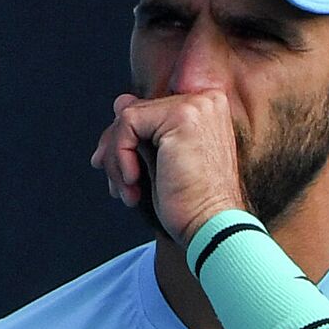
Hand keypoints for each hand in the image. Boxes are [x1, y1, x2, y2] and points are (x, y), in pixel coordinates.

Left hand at [89, 90, 247, 244]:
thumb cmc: (190, 204)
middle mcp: (206, 100)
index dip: (125, 141)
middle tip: (115, 186)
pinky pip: (127, 123)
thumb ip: (144, 131)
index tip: (120, 173)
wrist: (212, 228)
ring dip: (116, 159)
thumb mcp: (161, 161)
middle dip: (116, 150)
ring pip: (127, 117)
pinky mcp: (182, 115)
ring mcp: (197, 105)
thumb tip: (120, 100)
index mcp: (206, 110)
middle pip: (135, 111)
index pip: (149, 110)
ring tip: (128, 191)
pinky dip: (120, 156)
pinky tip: (133, 182)